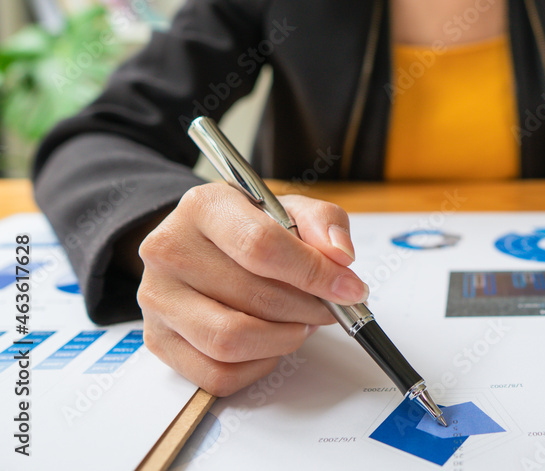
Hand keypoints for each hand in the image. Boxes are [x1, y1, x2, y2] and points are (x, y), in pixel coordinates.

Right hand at [137, 183, 366, 395]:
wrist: (201, 246)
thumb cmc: (249, 229)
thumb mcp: (289, 209)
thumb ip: (322, 221)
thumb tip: (340, 256)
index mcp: (204, 206)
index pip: (261, 246)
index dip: (314, 273)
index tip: (349, 289)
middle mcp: (170, 250)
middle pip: (253, 296)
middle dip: (307, 309)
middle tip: (330, 308)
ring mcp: (158, 299)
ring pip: (231, 341)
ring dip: (283, 339)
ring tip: (300, 323)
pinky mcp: (158, 340)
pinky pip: (216, 375)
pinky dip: (257, 366)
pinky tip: (270, 344)